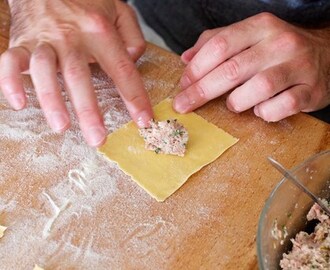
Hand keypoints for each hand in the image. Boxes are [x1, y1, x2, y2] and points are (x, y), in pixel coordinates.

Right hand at [0, 0, 152, 146]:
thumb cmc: (87, 1)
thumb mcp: (119, 10)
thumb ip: (133, 37)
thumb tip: (132, 60)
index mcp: (99, 31)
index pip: (121, 69)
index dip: (135, 97)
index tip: (143, 121)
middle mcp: (71, 37)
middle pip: (79, 76)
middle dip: (89, 110)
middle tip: (98, 138)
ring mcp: (44, 40)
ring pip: (45, 71)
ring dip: (51, 100)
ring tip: (61, 127)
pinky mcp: (22, 42)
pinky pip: (10, 62)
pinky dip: (11, 82)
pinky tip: (19, 103)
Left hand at [174, 13, 329, 121]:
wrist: (326, 56)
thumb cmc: (276, 50)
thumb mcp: (248, 37)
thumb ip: (216, 42)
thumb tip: (186, 59)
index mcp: (261, 26)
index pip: (220, 45)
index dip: (196, 68)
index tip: (183, 85)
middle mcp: (280, 43)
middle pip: (232, 69)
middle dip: (202, 91)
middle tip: (184, 105)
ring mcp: (299, 66)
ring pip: (258, 88)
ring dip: (237, 102)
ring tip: (233, 104)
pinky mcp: (312, 90)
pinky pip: (282, 106)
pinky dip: (265, 112)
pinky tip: (259, 109)